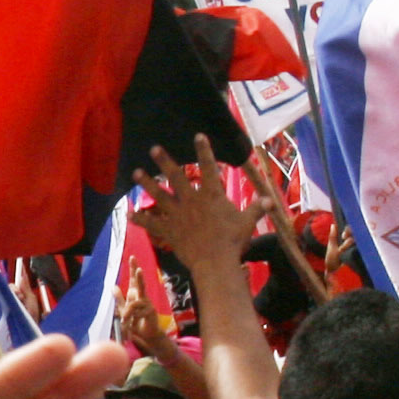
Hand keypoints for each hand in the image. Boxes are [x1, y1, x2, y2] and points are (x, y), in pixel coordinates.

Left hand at [115, 268, 175, 364]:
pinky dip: (133, 317)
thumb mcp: (124, 310)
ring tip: (125, 321)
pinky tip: (135, 322)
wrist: (145, 335)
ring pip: (133, 304)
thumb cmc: (136, 322)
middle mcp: (142, 297)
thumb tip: (113, 286)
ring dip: (127, 313)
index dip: (133, 269)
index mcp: (135, 295)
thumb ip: (120, 299)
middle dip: (138, 276)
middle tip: (138, 268)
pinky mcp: (151, 311)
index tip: (132, 257)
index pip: (133, 280)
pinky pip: (137, 312)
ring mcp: (148, 304)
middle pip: (140, 284)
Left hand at [138, 140, 261, 274]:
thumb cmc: (233, 241)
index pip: (208, 167)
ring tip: (136, 172)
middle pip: (175, 177)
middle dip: (164, 161)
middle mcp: (191, 200)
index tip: (198, 135)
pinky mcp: (169, 231)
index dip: (204, 150)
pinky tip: (129, 213)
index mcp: (211, 195)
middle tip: (153, 148)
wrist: (215, 262)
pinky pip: (151, 223)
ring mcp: (177, 215)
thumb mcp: (248, 222)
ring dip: (146, 183)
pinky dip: (140, 219)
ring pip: (159, 195)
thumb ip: (257, 208)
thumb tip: (270, 200)